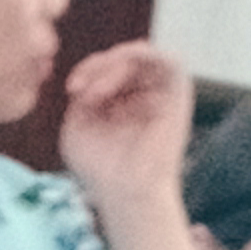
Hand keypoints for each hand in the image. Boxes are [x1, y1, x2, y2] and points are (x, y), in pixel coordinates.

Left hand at [57, 41, 196, 218]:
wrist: (126, 193)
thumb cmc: (100, 169)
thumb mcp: (77, 125)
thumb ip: (81, 95)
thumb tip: (88, 73)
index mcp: (126, 103)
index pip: (109, 68)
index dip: (88, 69)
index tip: (71, 89)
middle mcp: (147, 96)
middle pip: (123, 59)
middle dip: (96, 67)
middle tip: (78, 90)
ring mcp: (164, 94)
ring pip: (140, 56)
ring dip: (111, 66)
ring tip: (94, 93)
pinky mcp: (179, 93)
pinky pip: (167, 58)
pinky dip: (135, 59)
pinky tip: (112, 80)